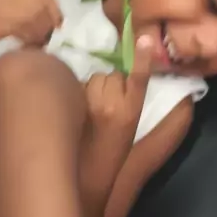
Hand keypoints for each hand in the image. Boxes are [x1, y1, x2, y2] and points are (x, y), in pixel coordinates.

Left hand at [85, 36, 153, 171]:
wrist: (88, 176)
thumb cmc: (111, 153)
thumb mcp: (130, 127)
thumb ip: (129, 98)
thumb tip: (122, 71)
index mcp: (133, 110)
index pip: (137, 77)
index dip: (139, 60)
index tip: (143, 40)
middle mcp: (114, 103)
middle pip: (112, 74)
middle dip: (109, 84)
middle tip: (104, 105)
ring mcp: (91, 103)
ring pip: (94, 78)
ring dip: (92, 87)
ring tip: (89, 110)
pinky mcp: (73, 106)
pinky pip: (78, 85)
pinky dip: (78, 90)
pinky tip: (75, 99)